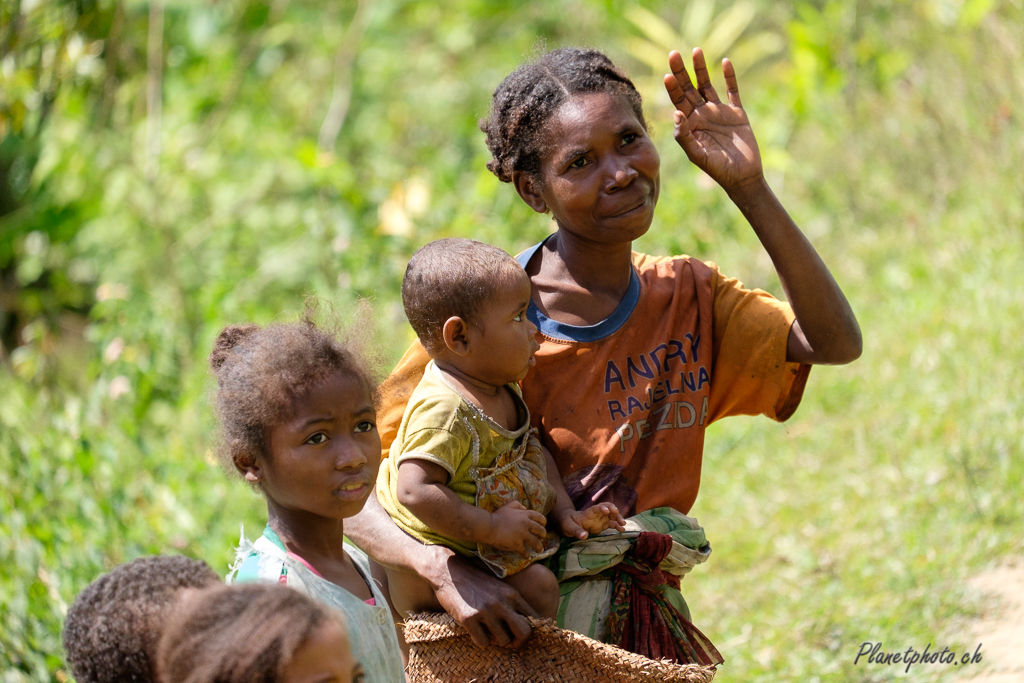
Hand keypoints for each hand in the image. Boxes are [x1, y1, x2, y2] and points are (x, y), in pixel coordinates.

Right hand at [424, 547, 537, 648]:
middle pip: (525, 633)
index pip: (534, 619)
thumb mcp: (498, 588)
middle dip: (518, 642)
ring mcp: (486, 611)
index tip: (519, 635)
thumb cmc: (474, 581)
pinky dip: (480, 640)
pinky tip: (474, 631)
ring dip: (495, 641)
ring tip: (487, 631)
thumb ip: (511, 603)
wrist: (448, 570)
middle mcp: (502, 602)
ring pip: (503, 641)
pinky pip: (483, 643)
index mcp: (512, 594)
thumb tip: (523, 627)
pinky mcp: (469, 618)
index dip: (529, 631)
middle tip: (508, 642)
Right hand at [488, 501, 546, 553]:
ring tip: (539, 550)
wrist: (489, 526)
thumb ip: (517, 504)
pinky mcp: (517, 545)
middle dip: (543, 535)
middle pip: (540, 530)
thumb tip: (525, 508)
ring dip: (539, 547)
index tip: (543, 526)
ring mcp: (522, 535)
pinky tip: (526, 556)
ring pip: (536, 542)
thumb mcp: (508, 506)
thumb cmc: (497, 516)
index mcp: (524, 515)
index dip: (543, 522)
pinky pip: (525, 551)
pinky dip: (526, 555)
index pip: (539, 517)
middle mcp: (526, 524)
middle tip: (542, 538)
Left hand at [554, 503, 625, 539]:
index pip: (595, 508)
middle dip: (613, 510)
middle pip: (606, 508)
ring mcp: (600, 519)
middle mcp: (595, 514)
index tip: (607, 510)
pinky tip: (621, 530)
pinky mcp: (602, 525)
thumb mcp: (569, 527)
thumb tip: (584, 536)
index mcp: (587, 513)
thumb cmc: (567, 523)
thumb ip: (576, 531)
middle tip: (618, 516)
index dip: (601, 508)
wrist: (568, 523)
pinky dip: (617, 526)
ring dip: (618, 518)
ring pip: (611, 515)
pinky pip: (612, 523)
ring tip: (623, 524)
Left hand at [663, 48, 763, 192]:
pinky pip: (732, 91)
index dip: (672, 88)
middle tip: (673, 54)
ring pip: (707, 85)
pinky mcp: (737, 112)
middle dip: (681, 72)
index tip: (667, 75)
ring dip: (701, 69)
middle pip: (689, 89)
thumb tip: (676, 113)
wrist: (742, 177)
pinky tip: (725, 62)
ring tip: (696, 50)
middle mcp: (702, 115)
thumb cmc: (717, 169)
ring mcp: (719, 112)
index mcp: (690, 124)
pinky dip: (729, 77)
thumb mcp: (697, 155)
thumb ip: (684, 135)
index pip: (677, 101)